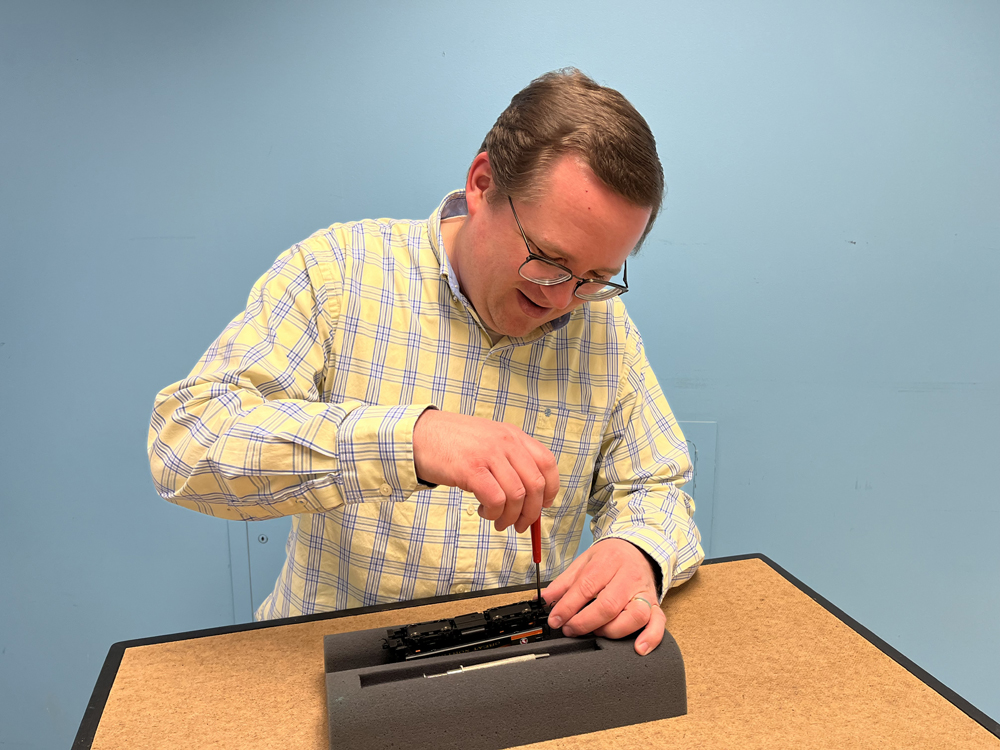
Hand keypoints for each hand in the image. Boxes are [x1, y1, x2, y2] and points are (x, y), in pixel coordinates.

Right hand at [412, 410, 558, 532]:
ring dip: (510, 517)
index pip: (547, 463)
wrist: (417, 435)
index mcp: (513, 435)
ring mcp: (488, 454)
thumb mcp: (488, 441)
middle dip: (531, 512)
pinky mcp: (471, 469)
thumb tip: (530, 497)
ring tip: (497, 520)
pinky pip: (496, 500)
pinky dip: (493, 513)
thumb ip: (509, 461)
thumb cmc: (452, 443)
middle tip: (520, 525)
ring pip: (517, 496)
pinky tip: (483, 511)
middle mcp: (505, 442)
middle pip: (536, 484)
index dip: (551, 489)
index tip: (544, 505)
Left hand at [543, 538, 664, 655]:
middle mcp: (628, 577)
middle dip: (585, 622)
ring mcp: (644, 592)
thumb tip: (543, 599)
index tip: (555, 619)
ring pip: (634, 615)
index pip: (586, 586)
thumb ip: (563, 582)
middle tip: (570, 629)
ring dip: (612, 631)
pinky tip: (638, 647)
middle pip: (609, 604)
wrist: (639, 548)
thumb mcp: (584, 561)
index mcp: (608, 562)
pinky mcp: (656, 605)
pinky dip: (651, 637)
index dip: (568, 606)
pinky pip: (658, 623)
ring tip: (596, 633)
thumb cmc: (610, 558)